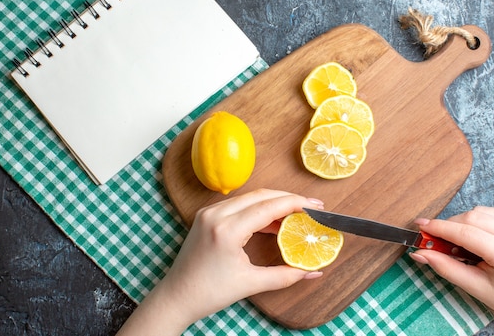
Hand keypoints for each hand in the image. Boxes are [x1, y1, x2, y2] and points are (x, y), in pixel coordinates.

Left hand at [117, 189, 324, 335]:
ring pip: (249, 197)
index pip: (269, 206)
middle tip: (311, 208)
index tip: (316, 206)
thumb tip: (314, 272)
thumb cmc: (209, 293)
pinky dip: (257, 209)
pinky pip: (238, 205)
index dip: (296, 203)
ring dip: (273, 203)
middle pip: (261, 195)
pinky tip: (272, 222)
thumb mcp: (251, 284)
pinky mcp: (206, 215)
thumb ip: (286, 275)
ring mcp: (209, 212)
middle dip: (288, 199)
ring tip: (295, 216)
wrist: (176, 296)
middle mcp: (216, 214)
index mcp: (227, 229)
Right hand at [409, 206, 493, 335]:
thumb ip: (445, 267)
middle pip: (471, 216)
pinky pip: (491, 211)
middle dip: (450, 226)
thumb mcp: (475, 287)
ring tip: (464, 244)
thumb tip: (420, 253)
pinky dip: (478, 220)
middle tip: (437, 240)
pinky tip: (480, 237)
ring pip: (479, 210)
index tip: (421, 226)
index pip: (466, 233)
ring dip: (464, 223)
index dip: (439, 228)